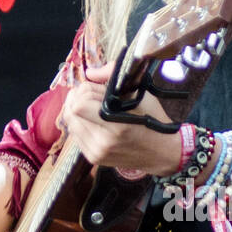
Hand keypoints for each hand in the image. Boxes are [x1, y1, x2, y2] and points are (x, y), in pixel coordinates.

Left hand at [56, 60, 182, 176]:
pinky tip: (93, 120)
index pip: (79, 105)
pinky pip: (75, 135)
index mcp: (116, 125)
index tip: (97, 88)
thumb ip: (112, 75)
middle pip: (70, 113)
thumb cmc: (152, 118)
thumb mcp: (138, 92)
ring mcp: (96, 152)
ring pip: (70, 123)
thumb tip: (90, 73)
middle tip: (90, 94)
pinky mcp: (93, 158)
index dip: (85, 90)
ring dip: (77, 111)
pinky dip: (80, 123)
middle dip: (77, 98)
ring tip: (92, 107)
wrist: (161, 151)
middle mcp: (103, 142)